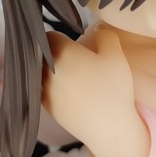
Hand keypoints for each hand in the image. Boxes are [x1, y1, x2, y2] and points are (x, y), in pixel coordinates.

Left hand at [44, 30, 147, 156]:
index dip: (58, 36)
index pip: (48, 36)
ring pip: (39, 73)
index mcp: (61, 53)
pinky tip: (66, 90)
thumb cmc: (113, 89)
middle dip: (50, 53)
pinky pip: (42, 89)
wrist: (109, 128)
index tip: (69, 41)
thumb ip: (105, 36)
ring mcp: (44, 91)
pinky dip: (49, 86)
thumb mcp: (116, 56)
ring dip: (47, 70)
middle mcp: (46, 70)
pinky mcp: (46, 108)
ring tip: (65, 73)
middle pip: (40, 54)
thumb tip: (97, 28)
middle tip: (69, 56)